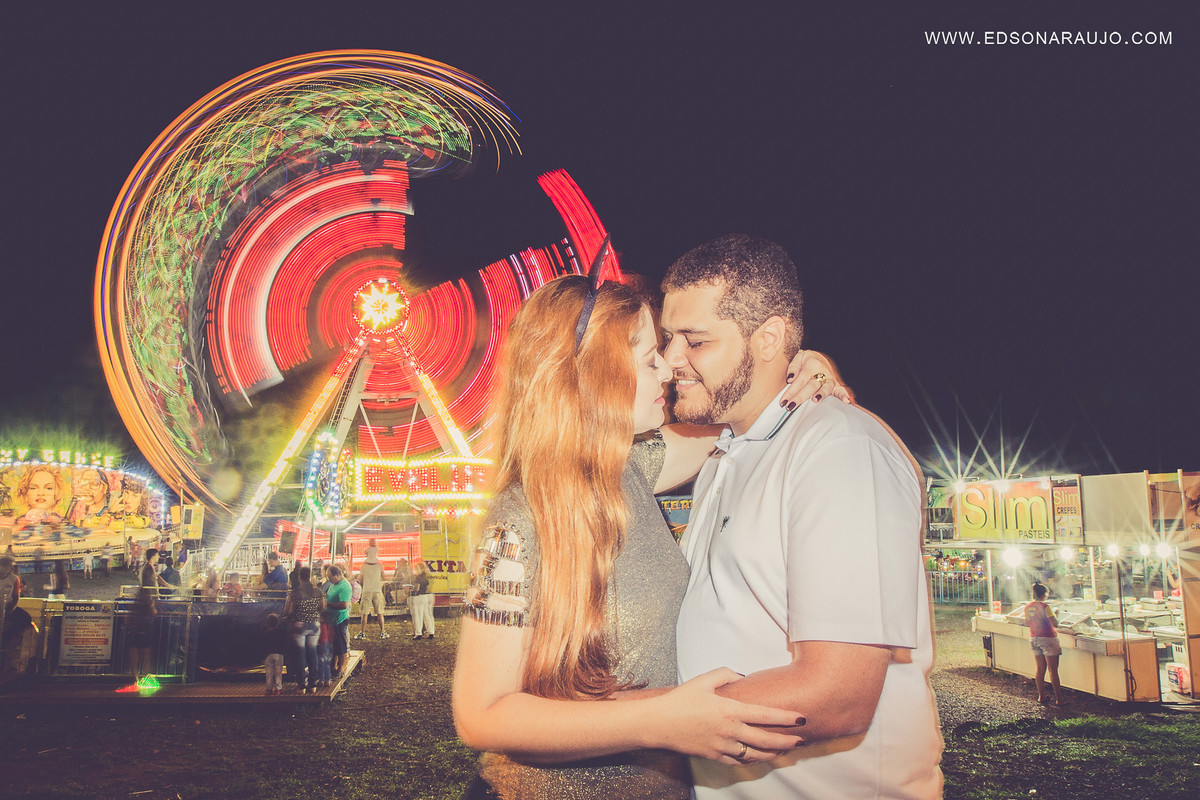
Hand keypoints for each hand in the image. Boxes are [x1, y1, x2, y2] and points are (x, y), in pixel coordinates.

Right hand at [647, 668, 803, 764]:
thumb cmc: (681, 699)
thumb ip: (726, 674)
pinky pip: (739, 762)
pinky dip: (753, 760)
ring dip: (773, 753)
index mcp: (729, 710)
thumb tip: (742, 677)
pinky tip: (760, 757)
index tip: (801, 718)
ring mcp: (722, 746)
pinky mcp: (714, 756)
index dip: (786, 718)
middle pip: (766, 740)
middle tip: (801, 739)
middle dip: (787, 740)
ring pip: (755, 755)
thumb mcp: (703, 680)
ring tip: (785, 750)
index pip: (765, 715)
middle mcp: (729, 731)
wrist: (658, 723)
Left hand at [780, 350, 853, 408]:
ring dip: (821, 394)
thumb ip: (793, 367)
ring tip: (815, 400)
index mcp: (812, 365)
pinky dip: (844, 395)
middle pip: (811, 386)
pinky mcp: (836, 385)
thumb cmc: (807, 360)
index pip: (800, 380)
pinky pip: (841, 390)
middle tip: (791, 406)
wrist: (822, 358)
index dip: (791, 391)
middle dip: (800, 397)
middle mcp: (822, 372)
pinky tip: (847, 401)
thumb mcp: (798, 358)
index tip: (783, 401)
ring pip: (826, 388)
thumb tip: (790, 378)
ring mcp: (830, 379)